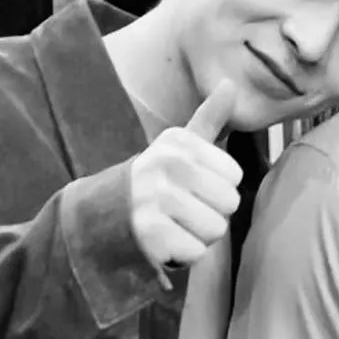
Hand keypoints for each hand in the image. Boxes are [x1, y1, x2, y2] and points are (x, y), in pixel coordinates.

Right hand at [129, 83, 241, 277]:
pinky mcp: (148, 234)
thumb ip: (210, 117)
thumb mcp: (180, 145)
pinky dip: (184, 254)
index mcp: (179, 143)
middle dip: (212, 214)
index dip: (218, 187)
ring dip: (199, 236)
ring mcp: (155, 199)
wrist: (104, 212)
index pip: (234, 175)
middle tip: (185, 210)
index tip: (193, 186)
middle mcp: (166, 165)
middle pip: (229, 203)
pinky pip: (196, 252)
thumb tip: (231, 83)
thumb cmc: (157, 178)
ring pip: (215, 230)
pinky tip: (166, 241)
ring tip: (176, 225)